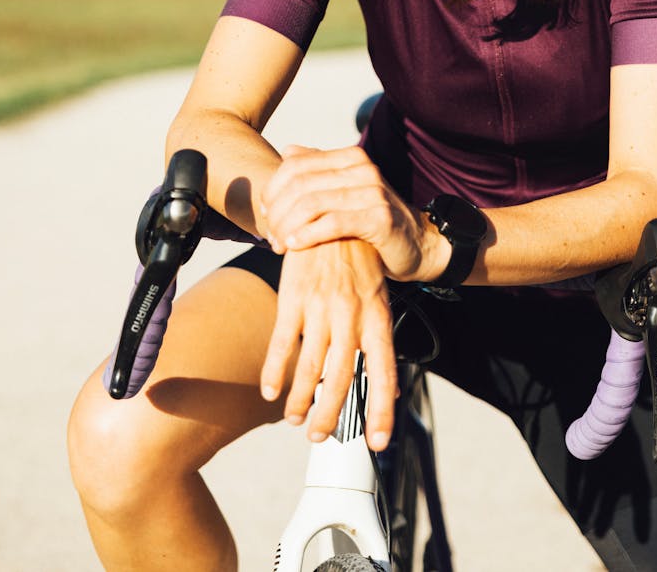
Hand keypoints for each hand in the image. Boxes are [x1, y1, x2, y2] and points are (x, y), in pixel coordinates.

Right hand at [260, 239, 396, 447]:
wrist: (333, 216)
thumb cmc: (357, 261)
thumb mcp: (377, 296)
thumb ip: (377, 339)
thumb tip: (386, 386)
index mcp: (376, 318)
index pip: (384, 373)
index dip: (381, 411)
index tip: (378, 442)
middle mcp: (351, 316)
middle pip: (341, 379)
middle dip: (330, 415)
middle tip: (319, 435)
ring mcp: (322, 307)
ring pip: (310, 367)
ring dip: (300, 399)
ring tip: (296, 418)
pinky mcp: (294, 297)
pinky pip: (283, 342)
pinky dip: (275, 371)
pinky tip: (270, 390)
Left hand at [263, 145, 444, 281]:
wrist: (417, 245)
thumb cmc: (372, 220)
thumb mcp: (344, 191)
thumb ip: (318, 169)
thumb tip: (288, 150)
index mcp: (351, 157)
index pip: (295, 165)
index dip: (272, 189)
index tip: (265, 213)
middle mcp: (363, 168)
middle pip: (300, 184)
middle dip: (277, 212)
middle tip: (268, 237)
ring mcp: (374, 191)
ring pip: (312, 204)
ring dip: (287, 227)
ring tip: (278, 245)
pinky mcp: (380, 218)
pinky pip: (333, 223)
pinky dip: (307, 235)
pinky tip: (294, 246)